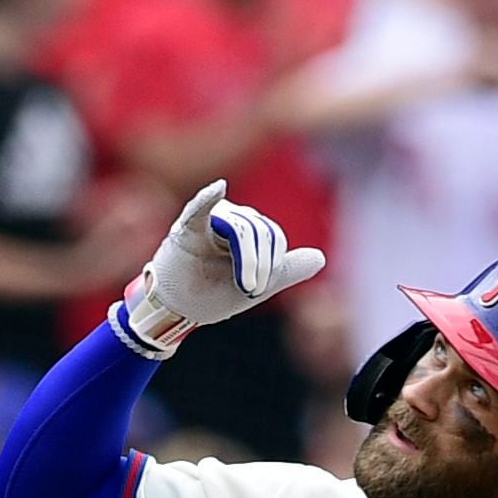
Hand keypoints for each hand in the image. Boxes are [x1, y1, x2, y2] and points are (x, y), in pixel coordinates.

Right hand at [113, 181, 324, 357]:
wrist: (177, 310)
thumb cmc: (212, 294)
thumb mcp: (257, 287)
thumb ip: (286, 271)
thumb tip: (320, 258)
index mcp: (247, 232)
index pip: (272, 236)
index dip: (272, 262)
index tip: (258, 289)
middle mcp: (230, 221)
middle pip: (259, 231)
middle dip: (260, 263)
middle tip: (250, 290)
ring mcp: (209, 222)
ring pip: (240, 228)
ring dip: (246, 258)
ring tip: (241, 285)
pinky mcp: (186, 228)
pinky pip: (199, 208)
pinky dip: (207, 198)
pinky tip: (217, 188)